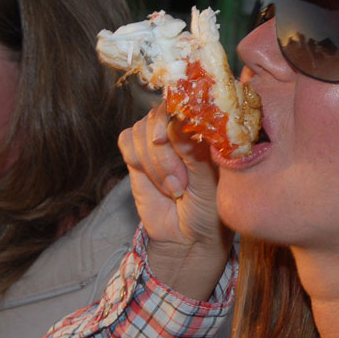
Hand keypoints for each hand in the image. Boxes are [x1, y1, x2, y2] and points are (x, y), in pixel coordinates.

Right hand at [118, 102, 231, 299]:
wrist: (188, 236)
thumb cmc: (210, 209)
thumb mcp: (210, 183)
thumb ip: (195, 154)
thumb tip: (179, 124)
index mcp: (211, 127)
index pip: (193, 101)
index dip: (180, 115)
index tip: (175, 138)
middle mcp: (185, 126)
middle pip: (162, 112)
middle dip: (166, 152)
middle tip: (179, 184)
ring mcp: (161, 136)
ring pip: (143, 128)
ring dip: (155, 163)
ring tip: (174, 190)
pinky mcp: (139, 150)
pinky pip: (127, 140)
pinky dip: (138, 161)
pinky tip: (157, 183)